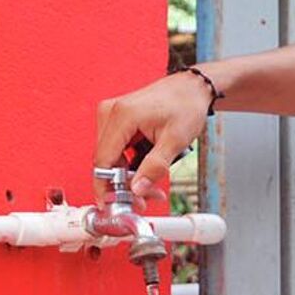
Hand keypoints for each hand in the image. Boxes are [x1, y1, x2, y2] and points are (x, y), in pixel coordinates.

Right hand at [94, 72, 215, 206]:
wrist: (192, 88)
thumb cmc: (186, 105)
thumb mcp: (175, 140)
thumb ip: (154, 167)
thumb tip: (137, 189)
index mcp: (122, 115)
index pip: (103, 161)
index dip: (106, 187)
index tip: (113, 206)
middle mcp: (111, 113)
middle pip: (107, 162)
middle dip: (124, 185)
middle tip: (145, 200)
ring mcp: (112, 115)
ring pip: (111, 159)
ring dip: (128, 177)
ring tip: (152, 188)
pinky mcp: (117, 120)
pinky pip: (117, 150)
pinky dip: (130, 165)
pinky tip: (146, 173)